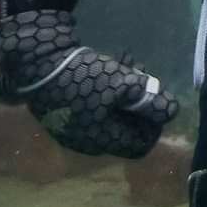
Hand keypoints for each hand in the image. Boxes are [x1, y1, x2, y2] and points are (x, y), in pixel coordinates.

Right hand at [0, 9, 178, 157]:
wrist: (35, 61)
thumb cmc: (81, 75)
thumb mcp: (121, 83)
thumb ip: (148, 99)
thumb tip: (171, 110)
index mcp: (101, 140)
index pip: (139, 145)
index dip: (154, 124)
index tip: (156, 98)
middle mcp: (85, 142)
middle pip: (125, 129)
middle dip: (139, 103)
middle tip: (141, 74)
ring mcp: (69, 129)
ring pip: (109, 116)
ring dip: (123, 93)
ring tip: (125, 63)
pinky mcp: (59, 113)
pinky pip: (92, 109)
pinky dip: (104, 93)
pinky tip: (105, 68)